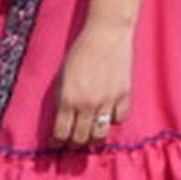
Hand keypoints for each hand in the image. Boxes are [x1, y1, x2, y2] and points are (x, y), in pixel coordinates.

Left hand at [52, 17, 134, 146]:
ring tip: (89, 136)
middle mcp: (87, 104)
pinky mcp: (124, 95)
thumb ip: (60, 101)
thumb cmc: (80, 52)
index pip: (60, 134)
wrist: (106, 34)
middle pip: (80, 139)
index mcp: (68, 99)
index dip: (56, 143)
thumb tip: (61, 122)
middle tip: (72, 143)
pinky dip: (112, 120)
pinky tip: (107, 115)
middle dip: (73, 145)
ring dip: (93, 139)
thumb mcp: (62, 77)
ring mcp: (108, 100)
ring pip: (100, 134)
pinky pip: (118, 119)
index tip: (56, 145)